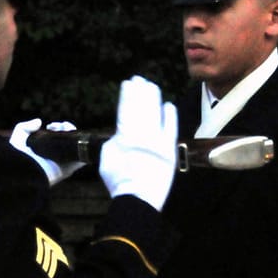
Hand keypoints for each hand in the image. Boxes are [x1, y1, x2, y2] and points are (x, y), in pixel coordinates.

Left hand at [9, 118, 85, 185]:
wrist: (21, 169)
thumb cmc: (17, 156)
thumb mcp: (18, 136)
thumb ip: (25, 126)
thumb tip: (39, 121)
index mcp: (47, 151)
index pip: (58, 138)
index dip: (58, 128)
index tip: (50, 125)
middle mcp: (56, 157)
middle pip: (69, 141)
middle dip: (67, 129)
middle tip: (59, 126)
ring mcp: (64, 163)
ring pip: (76, 146)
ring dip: (74, 135)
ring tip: (66, 128)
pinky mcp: (69, 169)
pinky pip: (81, 157)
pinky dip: (81, 146)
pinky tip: (72, 136)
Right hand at [99, 75, 177, 210]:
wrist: (138, 198)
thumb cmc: (119, 181)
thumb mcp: (106, 158)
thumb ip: (114, 140)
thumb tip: (120, 132)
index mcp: (124, 135)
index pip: (126, 108)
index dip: (128, 94)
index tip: (129, 83)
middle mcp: (141, 133)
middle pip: (141, 106)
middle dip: (140, 91)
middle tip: (140, 79)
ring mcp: (156, 140)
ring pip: (155, 113)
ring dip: (153, 98)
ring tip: (152, 86)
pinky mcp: (169, 149)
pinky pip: (171, 127)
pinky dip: (169, 115)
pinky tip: (168, 105)